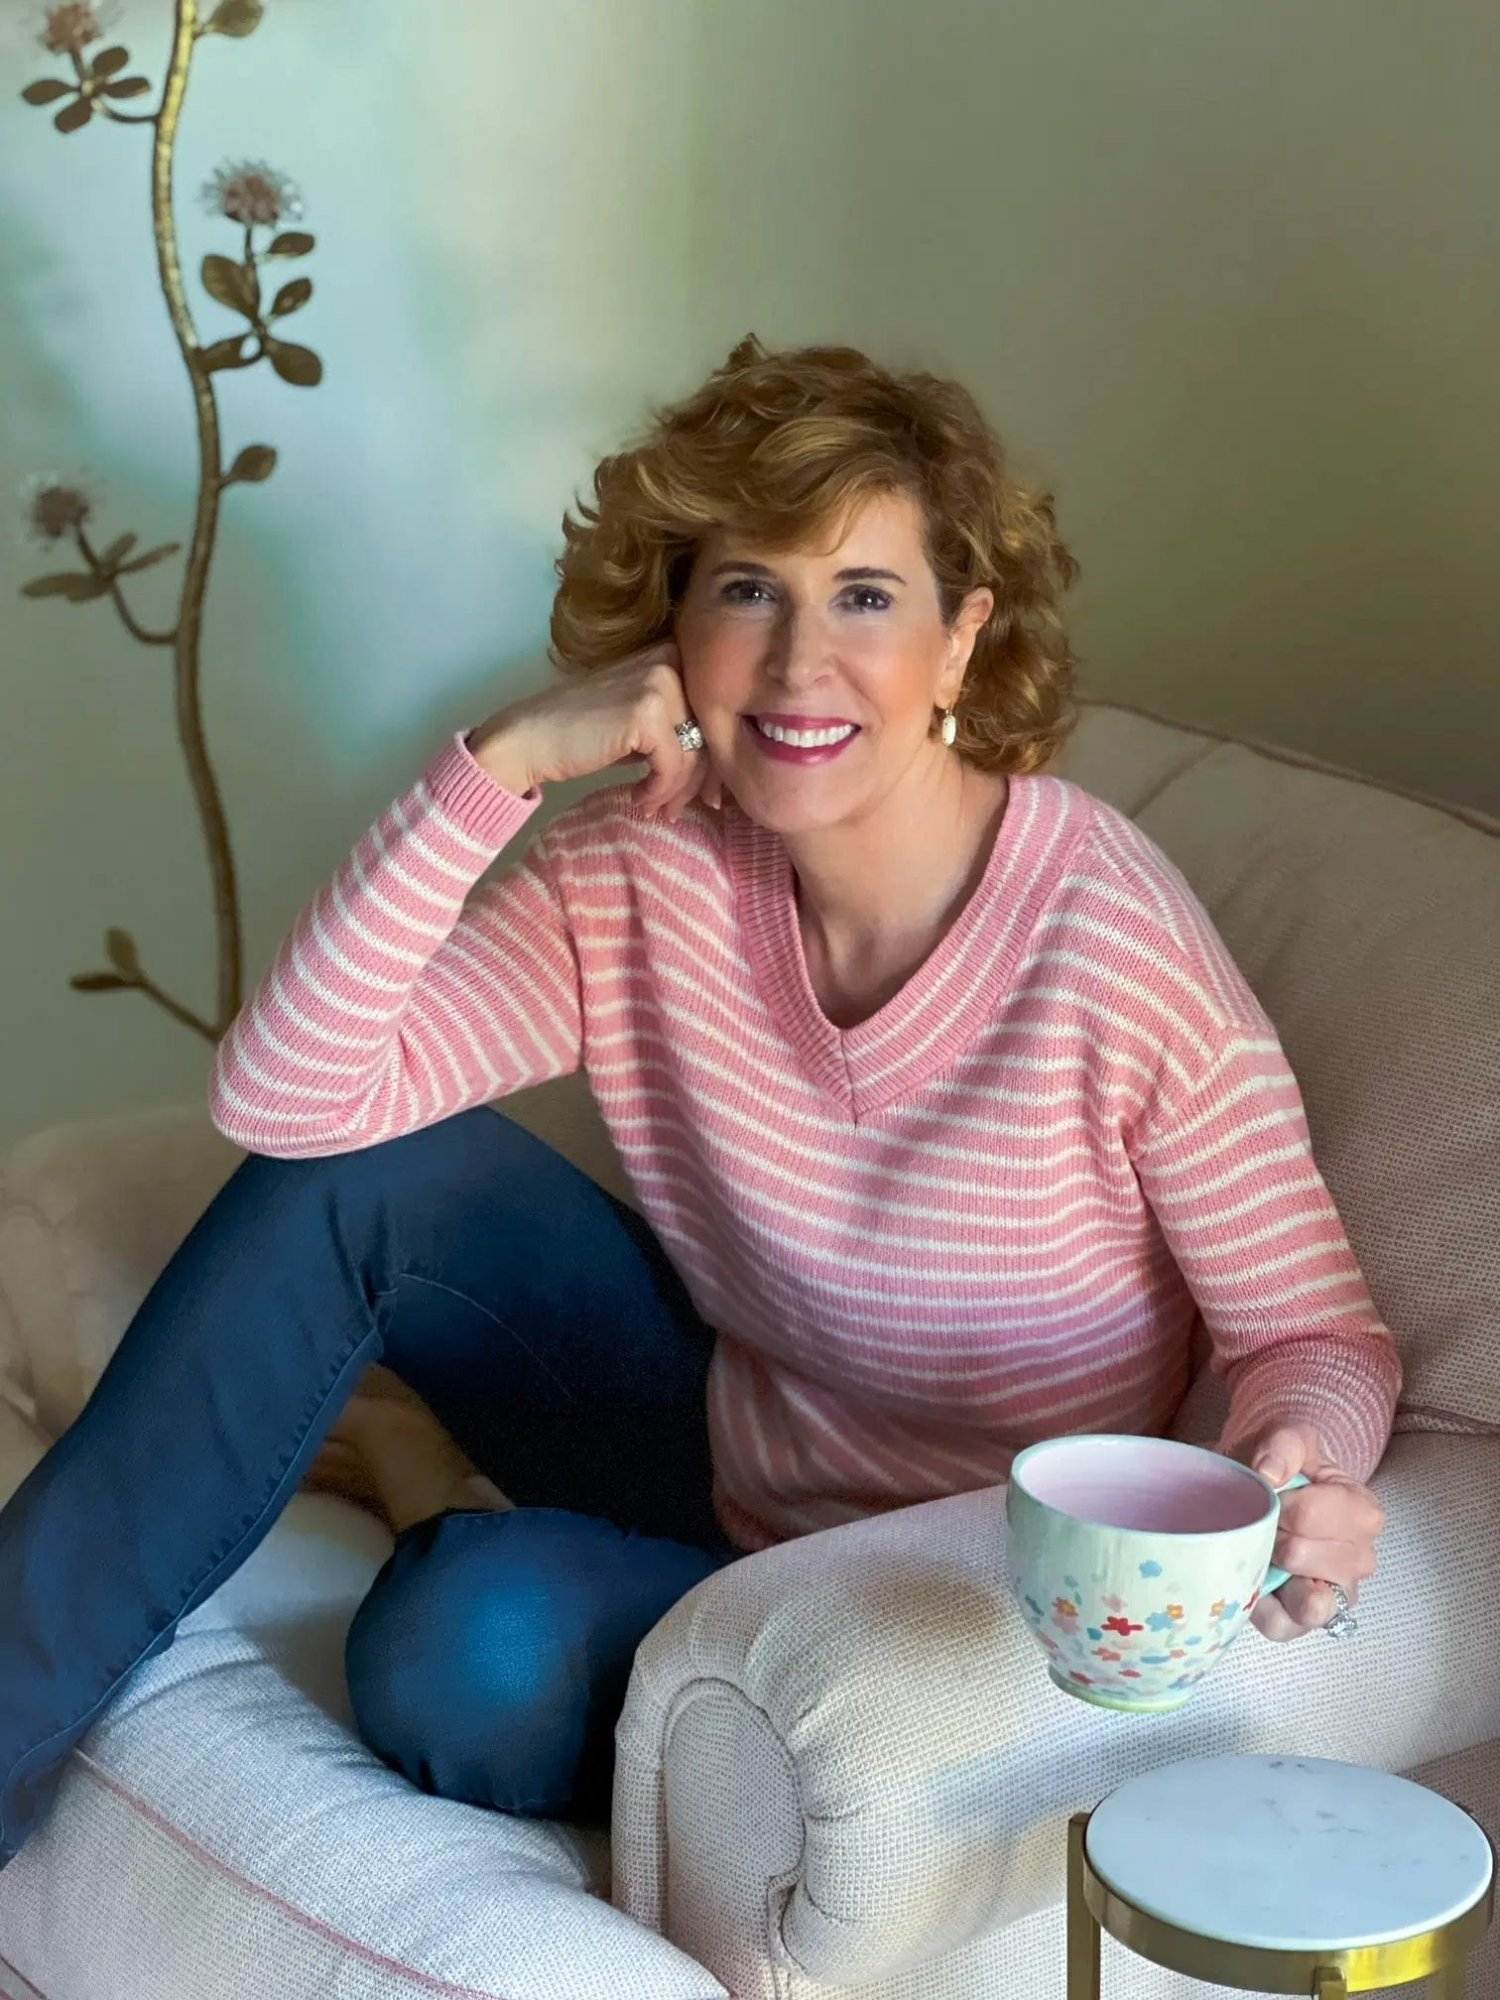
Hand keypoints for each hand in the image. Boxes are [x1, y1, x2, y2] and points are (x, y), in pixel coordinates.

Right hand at [464, 639, 719, 820]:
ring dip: (678, 791)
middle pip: (710, 732)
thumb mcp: (638, 719)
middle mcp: (669, 660)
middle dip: (699, 779)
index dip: (712, 756)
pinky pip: (674, 766)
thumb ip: (677, 727)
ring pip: (695, 753)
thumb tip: (718, 771)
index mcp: (671, 654)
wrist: (530, 738)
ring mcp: (658, 683)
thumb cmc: (582, 732)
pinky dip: (660, 791)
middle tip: (679, 809)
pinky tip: (640, 799)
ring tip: (657, 809)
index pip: (712, 711)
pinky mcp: (646, 713)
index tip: (703, 792)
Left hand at [1242, 1425, 1384, 1641]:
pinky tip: (1256, 1583)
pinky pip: (1286, 1628)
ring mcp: (1337, 1593)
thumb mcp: (1288, 1437)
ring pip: (1310, 1603)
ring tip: (1265, 1551)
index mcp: (1363, 1511)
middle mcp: (1361, 1558)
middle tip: (1265, 1522)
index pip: (1314, 1515)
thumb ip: (1283, 1446)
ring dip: (1275, 1575)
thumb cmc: (1283, 1463)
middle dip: (1274, 1536)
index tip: (1272, 1492)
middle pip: (1306, 1556)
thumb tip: (1269, 1476)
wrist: (1266, 1485)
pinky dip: (1264, 1610)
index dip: (1280, 1503)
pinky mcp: (1306, 1619)